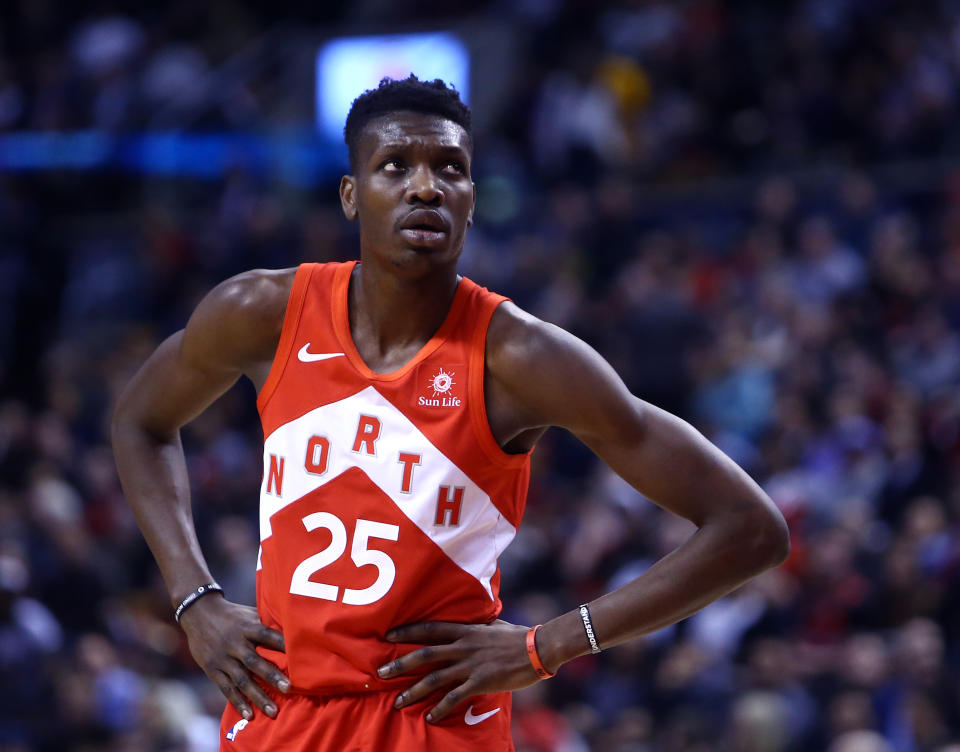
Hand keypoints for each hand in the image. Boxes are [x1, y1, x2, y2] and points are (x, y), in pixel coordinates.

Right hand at [179, 594, 289, 719]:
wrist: (199, 613)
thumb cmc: (233, 614)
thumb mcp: (249, 613)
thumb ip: (267, 623)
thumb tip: (292, 629)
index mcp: (247, 627)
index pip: (267, 635)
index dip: (281, 644)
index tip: (298, 655)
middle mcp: (235, 644)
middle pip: (254, 661)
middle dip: (271, 676)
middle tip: (288, 689)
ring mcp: (223, 658)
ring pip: (241, 680)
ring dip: (257, 696)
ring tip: (273, 711)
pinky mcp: (212, 669)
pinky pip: (226, 688)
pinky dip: (238, 702)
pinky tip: (249, 715)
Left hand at [376, 619, 542, 722]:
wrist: (538, 648)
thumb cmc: (518, 636)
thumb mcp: (493, 625)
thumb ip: (477, 627)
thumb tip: (470, 624)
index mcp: (465, 630)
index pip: (430, 628)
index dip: (408, 631)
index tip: (389, 634)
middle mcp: (463, 646)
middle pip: (425, 654)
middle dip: (401, 664)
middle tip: (381, 674)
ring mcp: (471, 664)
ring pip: (435, 677)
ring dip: (414, 691)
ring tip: (398, 702)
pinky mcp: (481, 682)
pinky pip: (455, 697)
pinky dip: (441, 708)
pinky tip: (430, 718)